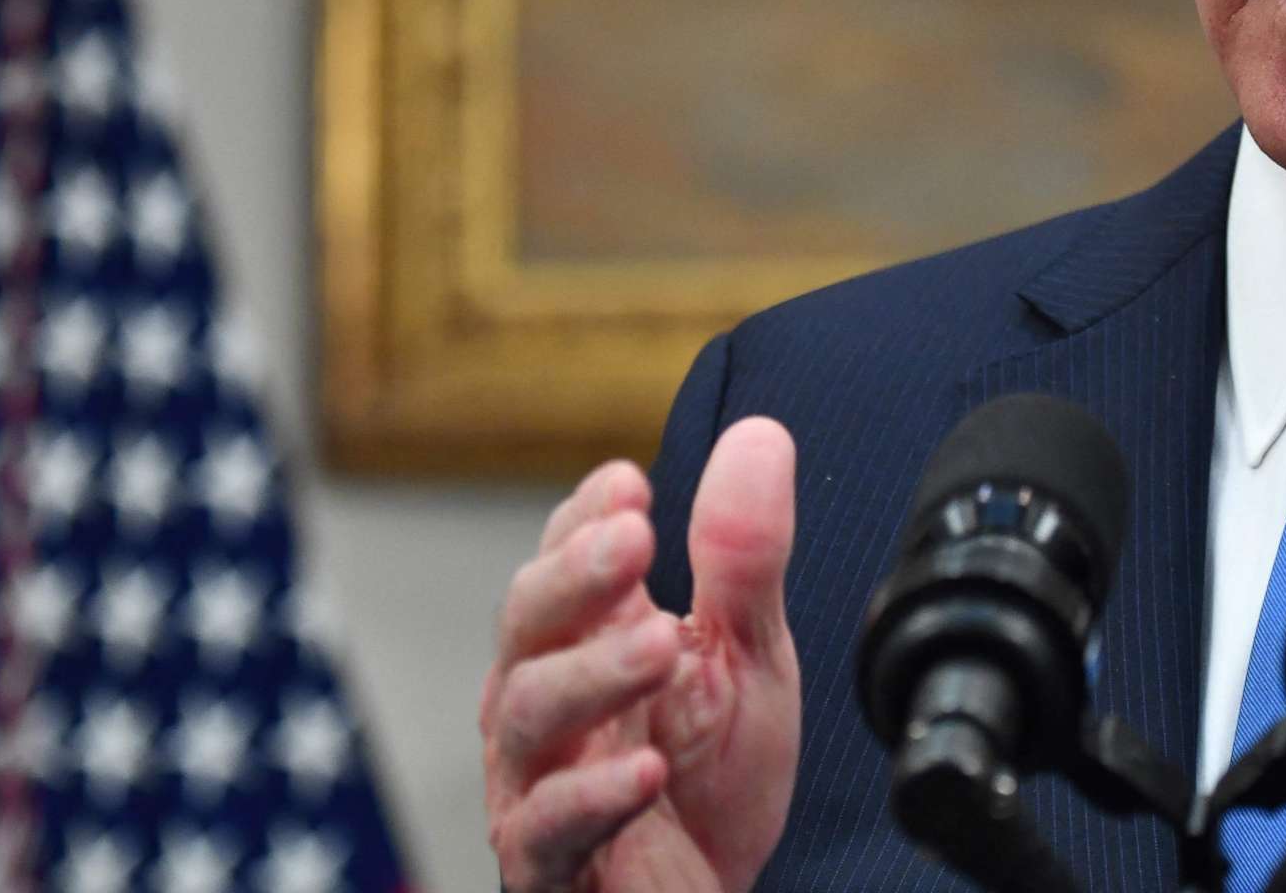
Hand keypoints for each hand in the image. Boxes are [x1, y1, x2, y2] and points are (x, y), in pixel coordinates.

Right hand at [483, 418, 800, 891]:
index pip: (563, 558)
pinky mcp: (550, 864)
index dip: (585, 517)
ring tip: (661, 645)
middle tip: (634, 537)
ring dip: (594, 673)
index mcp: (589, 638)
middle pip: (526, 621)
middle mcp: (548, 700)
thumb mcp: (746, 658)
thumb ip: (743, 559)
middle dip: (575, 574)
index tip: (631, 482)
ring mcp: (538, 781)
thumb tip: (759, 435)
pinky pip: (547, 828)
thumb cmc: (710, 778)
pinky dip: (591, 797)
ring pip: (529, 713)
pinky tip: (646, 770)